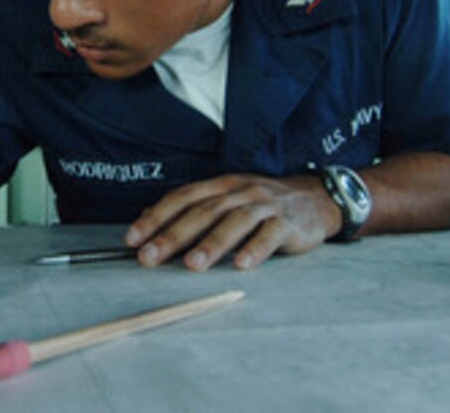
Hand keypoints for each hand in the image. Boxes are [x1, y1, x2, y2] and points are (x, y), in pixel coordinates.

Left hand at [123, 174, 341, 270]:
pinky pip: (270, 235)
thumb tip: (150, 218)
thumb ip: (194, 209)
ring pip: (235, 221)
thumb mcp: (227, 199)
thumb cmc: (263, 204)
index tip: (133, 238)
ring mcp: (265, 205)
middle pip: (203, 211)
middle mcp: (240, 191)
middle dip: (173, 235)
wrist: (316, 198)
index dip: (156, 217)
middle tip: (150, 256)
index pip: (182, 198)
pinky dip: (255, 249)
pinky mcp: (288, 222)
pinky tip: (242, 265)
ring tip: (191, 264)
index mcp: (221, 185)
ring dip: (211, 243)